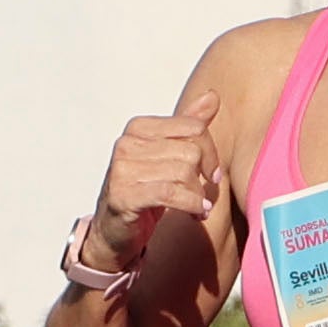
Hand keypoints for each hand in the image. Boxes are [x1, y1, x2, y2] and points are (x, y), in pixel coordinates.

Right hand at [86, 92, 224, 269]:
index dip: (211, 152)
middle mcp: (127, 144)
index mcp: (139, 128)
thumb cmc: (145, 190)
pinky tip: (197, 212)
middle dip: (204, 178)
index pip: (193, 127)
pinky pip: (170, 193)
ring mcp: (122, 169)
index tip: (213, 173)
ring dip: (198, 196)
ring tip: (197, 207)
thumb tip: (212, 96)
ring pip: (183, 173)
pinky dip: (191, 204)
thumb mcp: (169, 155)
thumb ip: (189, 126)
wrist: (114, 230)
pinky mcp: (123, 195)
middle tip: (203, 195)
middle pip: (191, 151)